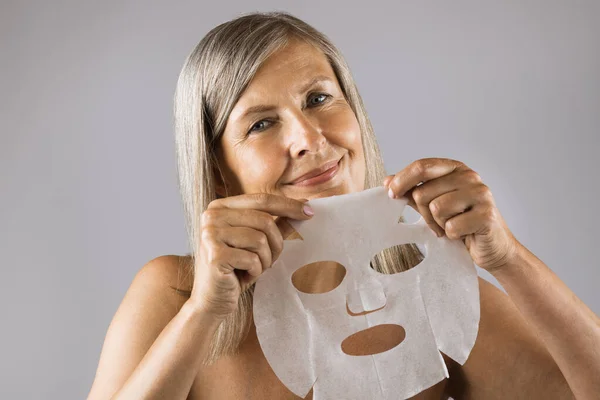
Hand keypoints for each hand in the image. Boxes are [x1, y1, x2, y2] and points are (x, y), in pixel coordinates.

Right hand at [191, 194, 313, 318]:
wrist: (211, 301)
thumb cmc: (235, 270)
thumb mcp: (256, 243)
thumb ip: (275, 224)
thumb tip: (303, 207)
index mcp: (220, 207)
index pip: (261, 199)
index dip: (288, 205)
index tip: (310, 212)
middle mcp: (211, 216)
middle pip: (264, 220)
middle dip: (276, 243)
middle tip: (272, 260)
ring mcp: (210, 234)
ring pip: (260, 240)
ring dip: (265, 259)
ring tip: (254, 269)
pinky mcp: (214, 255)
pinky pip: (252, 259)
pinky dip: (255, 271)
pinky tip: (242, 276)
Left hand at [384, 158, 519, 272]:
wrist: (492, 247)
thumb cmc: (461, 223)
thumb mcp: (433, 204)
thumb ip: (413, 191)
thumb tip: (387, 181)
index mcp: (455, 169)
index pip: (422, 166)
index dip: (402, 180)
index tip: (391, 194)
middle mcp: (470, 176)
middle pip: (424, 192)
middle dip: (424, 213)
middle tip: (437, 222)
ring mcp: (480, 194)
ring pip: (436, 208)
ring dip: (439, 224)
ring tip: (451, 226)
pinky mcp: (486, 215)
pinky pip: (451, 226)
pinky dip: (452, 235)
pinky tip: (463, 234)